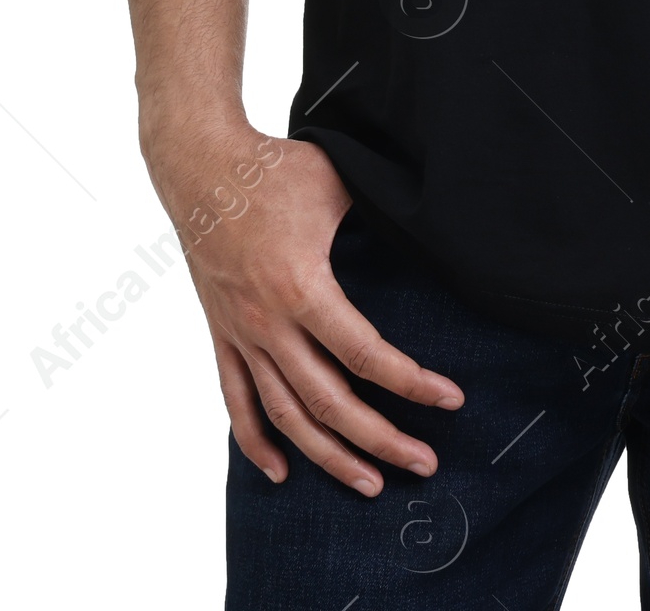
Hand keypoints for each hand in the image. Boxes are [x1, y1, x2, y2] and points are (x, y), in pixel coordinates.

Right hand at [145, 122, 463, 494]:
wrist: (200, 166)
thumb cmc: (275, 169)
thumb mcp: (339, 183)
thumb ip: (380, 212)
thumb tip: (428, 223)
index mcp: (303, 287)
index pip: (365, 354)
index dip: (410, 383)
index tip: (449, 400)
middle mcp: (269, 322)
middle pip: (329, 401)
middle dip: (380, 440)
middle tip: (424, 463)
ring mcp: (242, 333)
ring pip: (285, 414)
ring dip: (327, 456)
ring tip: (369, 484)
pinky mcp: (221, 333)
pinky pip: (236, 399)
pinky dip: (255, 442)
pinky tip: (280, 472)